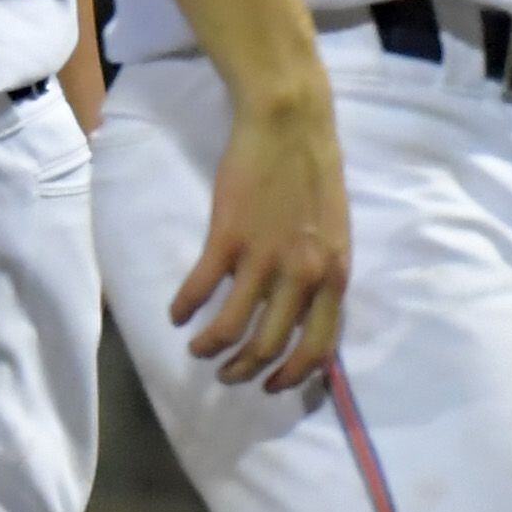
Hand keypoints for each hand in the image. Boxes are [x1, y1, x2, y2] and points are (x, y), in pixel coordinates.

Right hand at [171, 83, 344, 391]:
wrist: (291, 125)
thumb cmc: (314, 174)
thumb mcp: (335, 232)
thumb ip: (322, 273)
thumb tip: (303, 310)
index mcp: (334, 275)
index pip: (320, 346)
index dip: (294, 376)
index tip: (271, 386)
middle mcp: (303, 274)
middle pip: (272, 345)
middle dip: (245, 370)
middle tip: (227, 374)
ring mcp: (264, 257)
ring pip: (234, 326)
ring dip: (211, 348)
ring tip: (198, 350)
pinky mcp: (228, 237)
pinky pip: (201, 287)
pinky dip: (185, 308)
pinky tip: (177, 314)